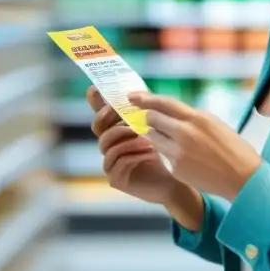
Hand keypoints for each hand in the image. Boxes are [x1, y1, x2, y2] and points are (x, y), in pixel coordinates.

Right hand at [88, 87, 176, 205]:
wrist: (174, 180)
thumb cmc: (165, 152)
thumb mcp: (156, 127)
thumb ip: (144, 111)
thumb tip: (135, 91)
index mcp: (116, 131)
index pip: (100, 114)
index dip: (95, 102)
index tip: (95, 89)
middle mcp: (109, 146)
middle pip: (97, 127)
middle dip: (109, 117)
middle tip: (126, 113)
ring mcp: (110, 163)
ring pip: (107, 145)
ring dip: (127, 138)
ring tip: (147, 137)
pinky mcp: (116, 179)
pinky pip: (118, 162)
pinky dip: (133, 155)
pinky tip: (150, 153)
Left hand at [128, 91, 261, 200]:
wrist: (243, 177)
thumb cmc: (233, 148)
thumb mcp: (214, 124)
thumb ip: (192, 118)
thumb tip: (172, 114)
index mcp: (197, 118)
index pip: (164, 103)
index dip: (145, 98)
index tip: (132, 96)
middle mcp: (185, 133)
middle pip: (152, 119)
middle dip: (149, 118)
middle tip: (150, 120)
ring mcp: (178, 152)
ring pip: (153, 137)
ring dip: (157, 136)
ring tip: (174, 141)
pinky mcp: (176, 168)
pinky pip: (163, 155)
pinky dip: (169, 153)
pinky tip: (186, 159)